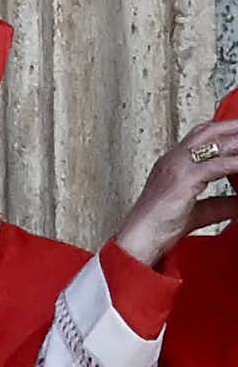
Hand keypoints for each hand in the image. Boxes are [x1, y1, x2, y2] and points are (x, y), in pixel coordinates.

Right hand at [109, 115, 237, 267]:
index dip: (223, 130)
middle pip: (208, 131)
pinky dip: (236, 163)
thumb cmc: (158, 228)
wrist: (139, 239)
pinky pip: (218, 165)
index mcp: (172, 164)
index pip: (199, 136)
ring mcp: (177, 166)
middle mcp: (173, 160)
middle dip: (232, 127)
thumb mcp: (200, 212)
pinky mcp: (183, 178)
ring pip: (215, 143)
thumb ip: (223, 203)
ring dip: (237, 142)